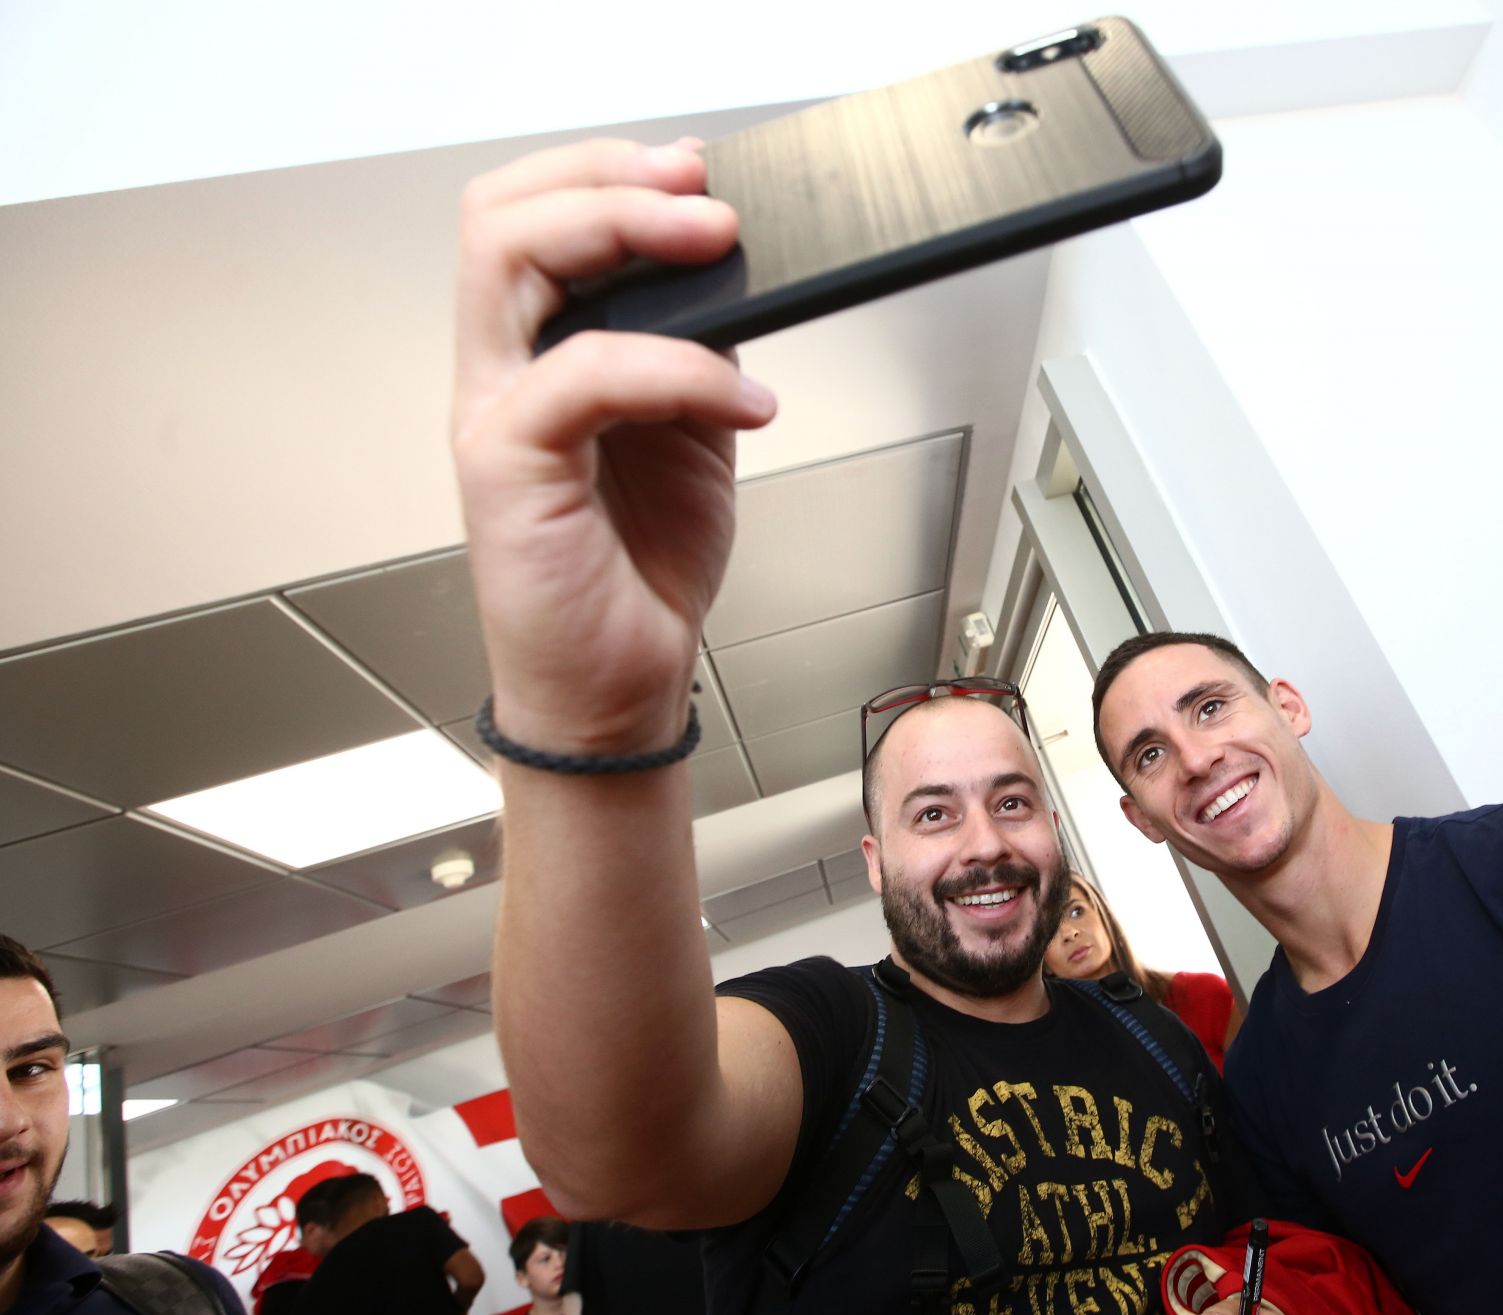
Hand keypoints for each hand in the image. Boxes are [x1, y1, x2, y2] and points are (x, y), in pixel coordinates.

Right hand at [450, 137, 777, 753]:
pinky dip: (677, 370)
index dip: (608, 173)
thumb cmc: (638, 572)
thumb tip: (730, 279)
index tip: (696, 173)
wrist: (620, 687)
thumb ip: (694, 352)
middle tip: (700, 194)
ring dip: (623, 231)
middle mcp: (501, 373)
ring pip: (509, 261)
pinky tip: (743, 402)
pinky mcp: (505, 467)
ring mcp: (493, 415)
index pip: (532, 219)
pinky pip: (580, 375)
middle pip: (501, 214)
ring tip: (715, 243)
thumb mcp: (693, 434)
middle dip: (609, 178)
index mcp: (538, 355)